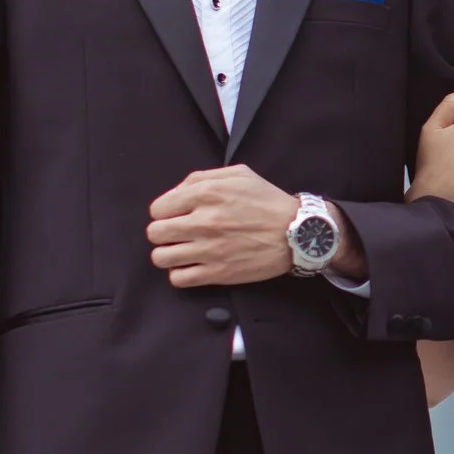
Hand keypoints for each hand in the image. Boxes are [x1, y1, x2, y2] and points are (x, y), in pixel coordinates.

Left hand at [148, 164, 326, 286]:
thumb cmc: (268, 201)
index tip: (176, 216)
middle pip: (155, 233)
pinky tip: (192, 266)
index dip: (165, 212)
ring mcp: (209, 249)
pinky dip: (180, 274)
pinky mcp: (218, 273)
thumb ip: (202, 177)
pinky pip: (179, 279)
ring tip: (182, 251)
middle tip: (177, 234)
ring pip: (161, 257)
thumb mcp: (239, 174)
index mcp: (206, 194)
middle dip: (163, 233)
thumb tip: (176, 193)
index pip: (158, 208)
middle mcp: (204, 221)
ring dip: (168, 254)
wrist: (298, 232)